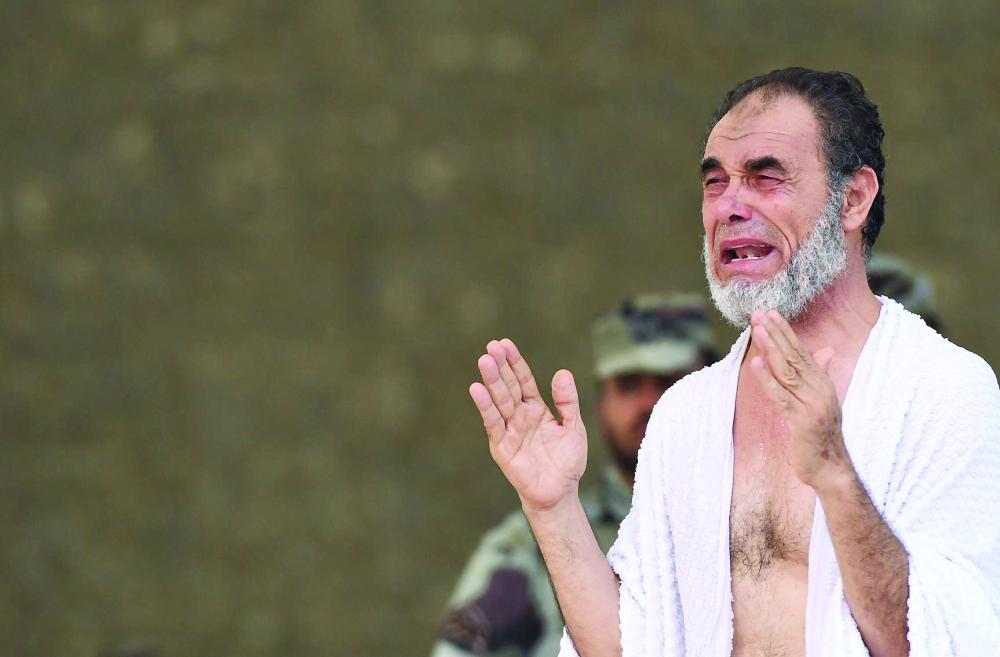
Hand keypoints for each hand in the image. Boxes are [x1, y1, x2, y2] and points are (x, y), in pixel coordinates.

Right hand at [469, 338, 587, 512]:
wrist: (561, 493)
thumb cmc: (567, 461)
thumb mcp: (573, 427)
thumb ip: (568, 401)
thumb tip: (562, 372)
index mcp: (536, 409)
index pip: (523, 380)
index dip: (515, 362)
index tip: (505, 343)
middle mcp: (520, 416)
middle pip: (508, 386)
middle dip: (500, 367)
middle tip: (491, 346)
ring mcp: (509, 431)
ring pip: (499, 401)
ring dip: (491, 381)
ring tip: (484, 360)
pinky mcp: (502, 447)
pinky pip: (493, 423)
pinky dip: (485, 407)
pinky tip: (477, 389)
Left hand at [749, 310, 852, 490]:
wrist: (830, 467)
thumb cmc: (822, 434)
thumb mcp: (822, 400)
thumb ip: (820, 374)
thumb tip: (826, 351)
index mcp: (823, 383)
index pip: (801, 351)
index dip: (786, 332)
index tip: (771, 313)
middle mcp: (819, 389)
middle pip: (794, 356)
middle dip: (776, 333)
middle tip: (760, 313)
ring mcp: (811, 404)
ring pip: (786, 371)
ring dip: (770, 348)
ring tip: (757, 329)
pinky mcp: (801, 419)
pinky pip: (781, 395)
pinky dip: (767, 378)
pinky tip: (756, 363)